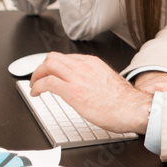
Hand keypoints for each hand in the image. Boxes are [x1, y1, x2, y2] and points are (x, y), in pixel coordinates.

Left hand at [30, 52, 152, 132]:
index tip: (50, 74)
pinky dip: (37, 86)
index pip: (66, 58)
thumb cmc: (124, 102)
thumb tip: (87, 88)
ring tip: (34, 86)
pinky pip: (47, 83)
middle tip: (37, 78)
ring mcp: (77, 77)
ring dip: (36, 76)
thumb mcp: (107, 82)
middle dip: (41, 68)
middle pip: (53, 57)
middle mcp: (84, 66)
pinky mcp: (72, 91)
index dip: (54, 66)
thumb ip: (94, 80)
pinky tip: (36, 93)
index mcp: (92, 63)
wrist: (131, 109)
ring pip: (48, 65)